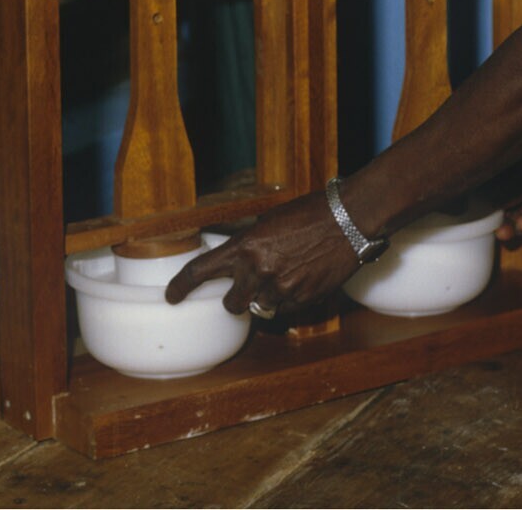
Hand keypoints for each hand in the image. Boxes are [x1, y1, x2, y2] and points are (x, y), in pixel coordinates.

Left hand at [165, 190, 358, 317]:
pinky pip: (284, 310)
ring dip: (265, 299)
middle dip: (237, 298)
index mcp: (245, 245)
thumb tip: (242, 258)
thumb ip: (252, 243)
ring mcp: (280, 288)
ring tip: (284, 279)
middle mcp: (257, 270)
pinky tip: (302, 280)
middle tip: (249, 287)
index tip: (171, 297)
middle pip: (231, 303)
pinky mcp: (301, 300)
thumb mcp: (272, 220)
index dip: (181, 287)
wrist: (350, 219)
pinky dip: (288, 300)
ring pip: (259, 308)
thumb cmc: (313, 211)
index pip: (200, 271)